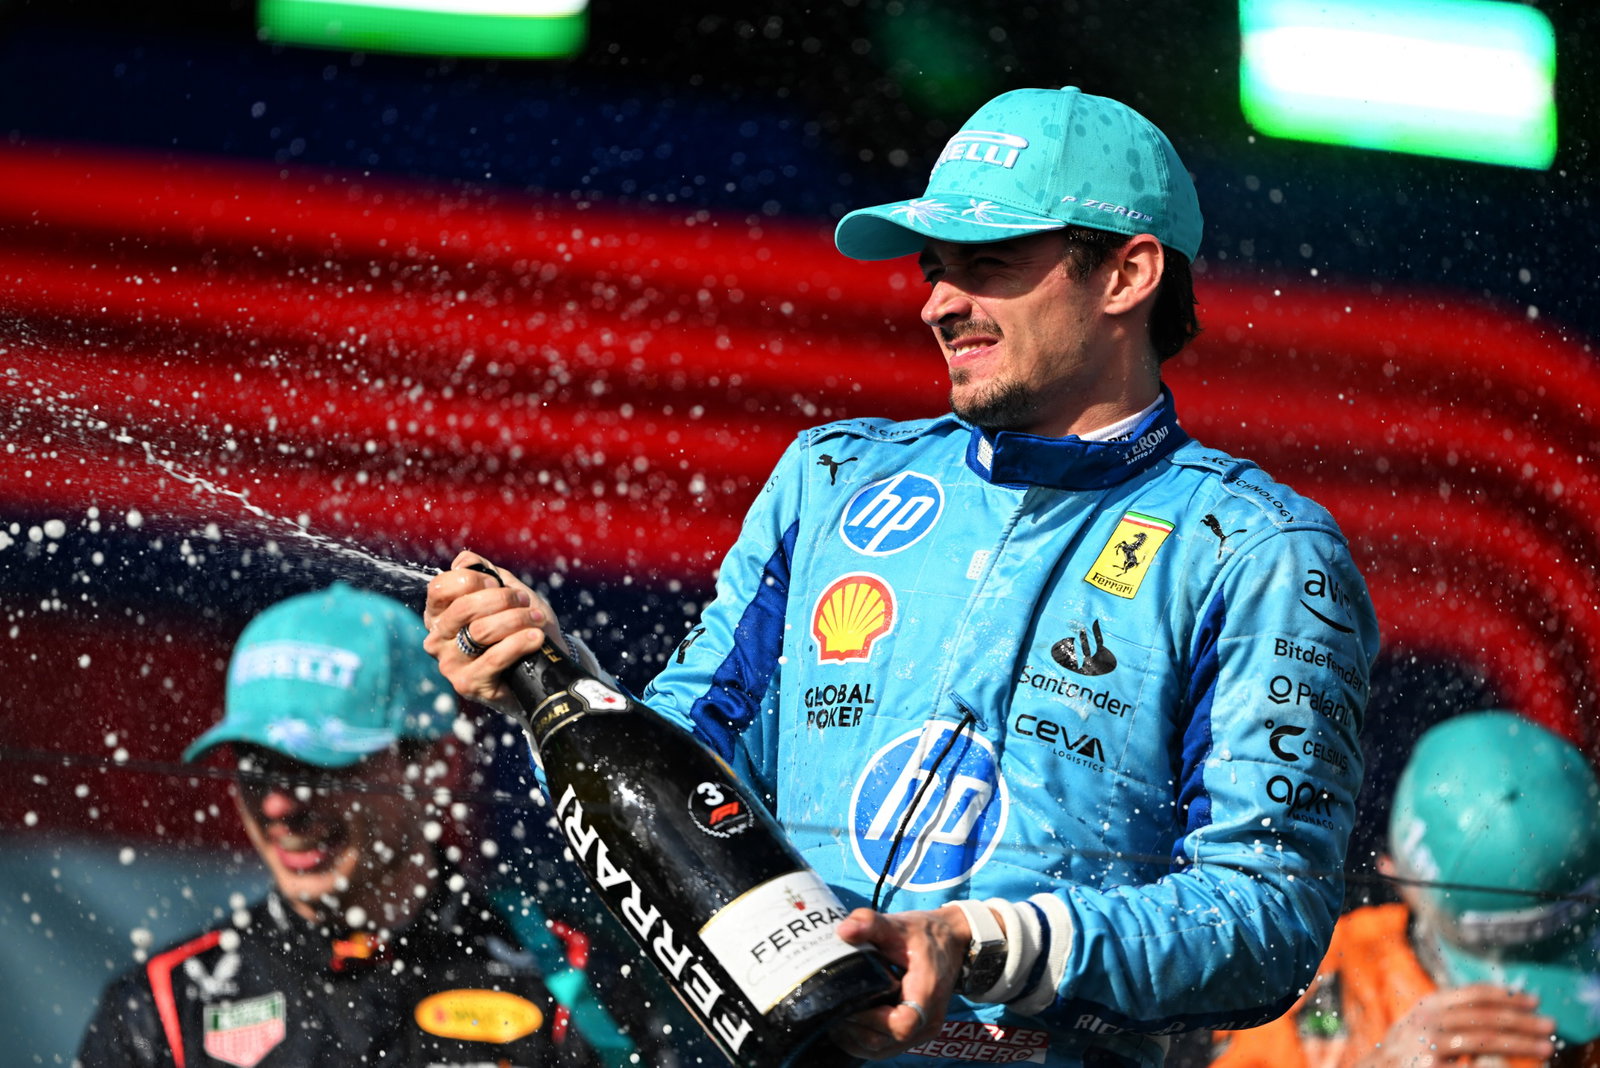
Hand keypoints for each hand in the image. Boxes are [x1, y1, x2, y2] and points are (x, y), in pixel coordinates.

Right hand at [422, 550, 568, 715]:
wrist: (541, 662)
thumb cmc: (519, 624)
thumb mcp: (504, 591)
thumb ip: (484, 572)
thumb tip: (464, 561)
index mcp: (439, 613)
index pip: (440, 587)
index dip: (471, 580)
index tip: (497, 583)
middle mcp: (437, 638)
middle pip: (464, 607)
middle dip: (502, 599)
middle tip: (523, 602)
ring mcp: (449, 663)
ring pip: (481, 631)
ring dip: (516, 620)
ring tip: (536, 620)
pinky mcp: (467, 684)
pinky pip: (494, 658)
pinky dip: (519, 643)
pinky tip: (535, 637)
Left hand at [826, 905, 968, 1059]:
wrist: (950, 942)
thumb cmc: (925, 935)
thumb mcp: (899, 924)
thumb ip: (871, 923)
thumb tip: (843, 930)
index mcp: (927, 992)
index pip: (901, 1024)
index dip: (871, 1019)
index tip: (851, 1001)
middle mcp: (929, 1020)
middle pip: (886, 1042)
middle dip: (854, 1029)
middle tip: (832, 1007)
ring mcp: (923, 1030)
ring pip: (883, 1050)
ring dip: (856, 1038)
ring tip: (837, 1015)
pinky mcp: (915, 1033)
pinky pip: (886, 1047)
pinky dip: (864, 1040)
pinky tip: (849, 1022)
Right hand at [1358, 985, 1554, 1067]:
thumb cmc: (1402, 1056)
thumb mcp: (1419, 1029)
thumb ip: (1446, 1019)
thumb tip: (1492, 1015)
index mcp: (1426, 1006)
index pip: (1472, 994)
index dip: (1505, 995)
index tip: (1531, 1000)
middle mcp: (1427, 1019)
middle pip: (1484, 1015)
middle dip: (1521, 1019)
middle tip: (1549, 1024)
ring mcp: (1428, 1043)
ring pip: (1485, 1038)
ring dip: (1520, 1042)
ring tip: (1545, 1046)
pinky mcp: (1430, 1064)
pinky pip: (1474, 1064)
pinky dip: (1499, 1063)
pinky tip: (1516, 1065)